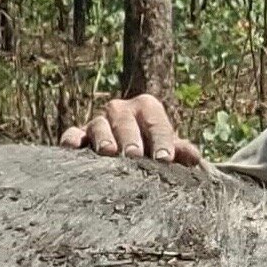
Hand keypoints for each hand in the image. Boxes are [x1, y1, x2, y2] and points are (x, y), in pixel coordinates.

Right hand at [62, 93, 200, 163]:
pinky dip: (72, 139)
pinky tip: (72, 148)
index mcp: (147, 108)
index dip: (162, 140)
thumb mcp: (168, 149)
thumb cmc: (153, 149)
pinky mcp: (79, 134)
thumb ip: (181, 151)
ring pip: (99, 125)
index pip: (156, 123)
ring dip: (103, 137)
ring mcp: (98, 121)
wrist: (127, 154)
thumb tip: (194, 157)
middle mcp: (121, 110)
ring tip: (108, 152)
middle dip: (130, 137)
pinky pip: (72, 133)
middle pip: (125, 120)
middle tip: (135, 155)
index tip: (165, 159)